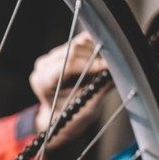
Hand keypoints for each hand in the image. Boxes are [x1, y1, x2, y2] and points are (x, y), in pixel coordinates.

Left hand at [30, 32, 111, 150]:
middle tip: (111, 66)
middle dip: (95, 56)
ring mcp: (52, 57)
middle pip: (73, 50)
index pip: (68, 64)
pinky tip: (102, 60)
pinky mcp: (62, 51)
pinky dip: (95, 48)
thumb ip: (99, 91)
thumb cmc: (71, 117)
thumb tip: (115, 74)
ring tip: (106, 66)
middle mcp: (44, 66)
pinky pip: (82, 42)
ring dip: (96, 52)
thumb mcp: (87, 110)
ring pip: (79, 43)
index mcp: (43, 81)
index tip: (108, 66)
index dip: (90, 63)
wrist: (62, 116)